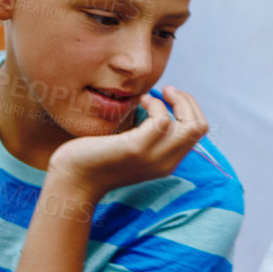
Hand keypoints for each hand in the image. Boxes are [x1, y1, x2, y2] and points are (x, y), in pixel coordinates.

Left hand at [47, 87, 208, 201]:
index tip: (169, 97)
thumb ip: (148, 134)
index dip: (189, 109)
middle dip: (187, 101)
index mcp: (166, 162)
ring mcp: (153, 157)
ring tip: (148, 97)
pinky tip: (139, 103)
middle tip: (168, 90)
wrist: (72, 181)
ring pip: (190, 125)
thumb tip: (158, 104)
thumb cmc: (96, 158)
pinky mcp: (137, 148)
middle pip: (199, 127)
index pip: (197, 132)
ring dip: (173, 101)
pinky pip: (163, 121)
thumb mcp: (132, 147)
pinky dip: (155, 105)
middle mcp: (166, 163)